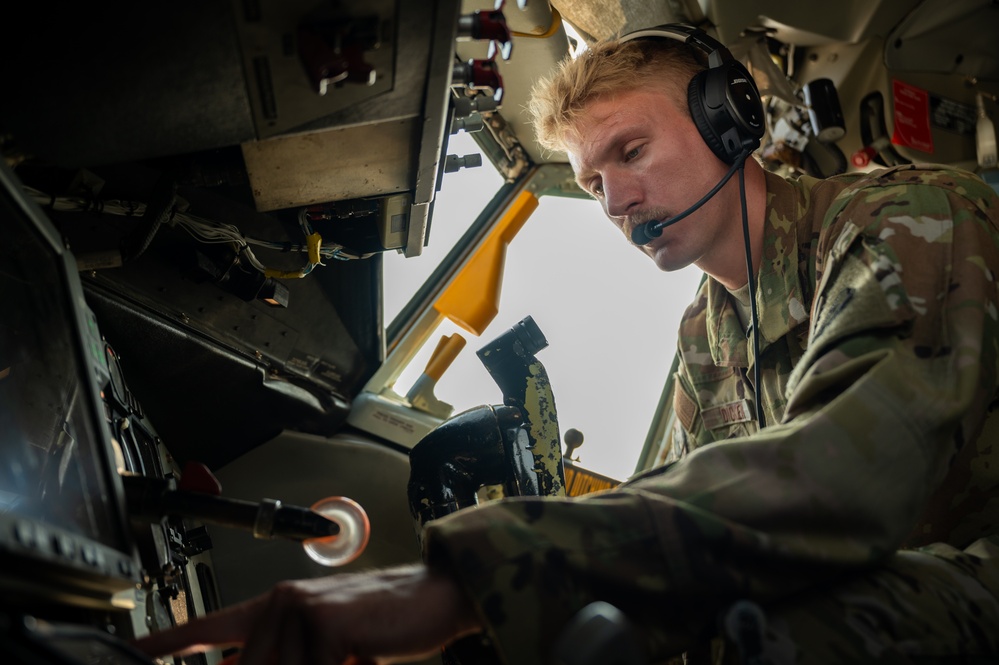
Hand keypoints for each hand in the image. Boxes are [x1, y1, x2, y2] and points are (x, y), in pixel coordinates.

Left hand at [133, 564, 481, 664]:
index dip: (167, 645)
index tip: (134, 656)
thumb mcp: (326, 649)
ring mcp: (300, 608)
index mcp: (275, 606)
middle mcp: (280, 602)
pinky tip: (357, 656)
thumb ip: (287, 658)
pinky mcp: (324, 622)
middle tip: (331, 655)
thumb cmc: (381, 624)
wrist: (433, 597)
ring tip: (348, 652)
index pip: (209, 627)